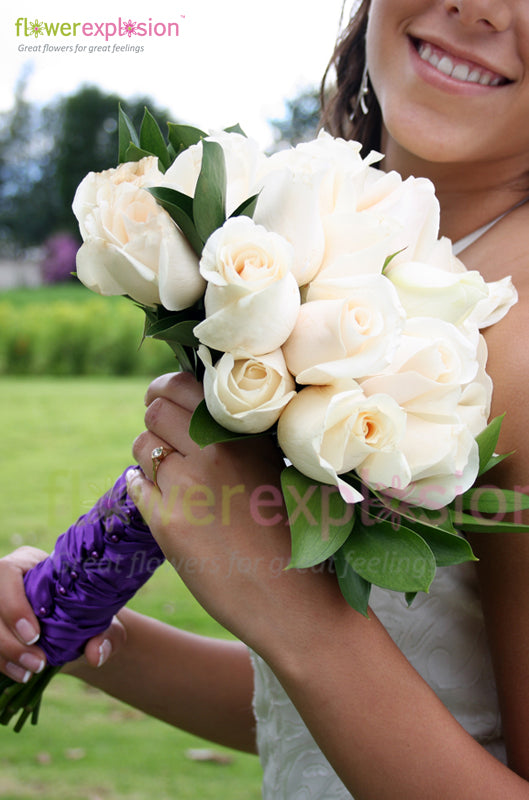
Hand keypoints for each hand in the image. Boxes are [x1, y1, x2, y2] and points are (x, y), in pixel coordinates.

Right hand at [0, 547, 125, 680]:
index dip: (14, 604)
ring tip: (32, 671)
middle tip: (38, 662)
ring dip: (5, 654)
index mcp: (32, 563)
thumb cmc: (90, 612)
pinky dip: (2, 662)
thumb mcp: (105, 620)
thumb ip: (107, 635)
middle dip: (8, 639)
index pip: (6, 573)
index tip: (35, 635)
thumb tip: (95, 654)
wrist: (79, 626)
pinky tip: (22, 674)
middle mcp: (8, 581)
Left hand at [128, 372, 295, 641]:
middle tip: (162, 432)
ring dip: (149, 453)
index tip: (165, 398)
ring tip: (166, 469)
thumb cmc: (300, 537)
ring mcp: (188, 486)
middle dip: (155, 417)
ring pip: (142, 445)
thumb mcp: (282, 470)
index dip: (166, 390)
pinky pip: (135, 485)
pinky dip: (140, 485)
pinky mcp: (168, 523)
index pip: (184, 386)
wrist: (296, 600)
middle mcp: (215, 451)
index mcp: (246, 434)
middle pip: (156, 410)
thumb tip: (204, 414)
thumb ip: (245, 441)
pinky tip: (156, 494)